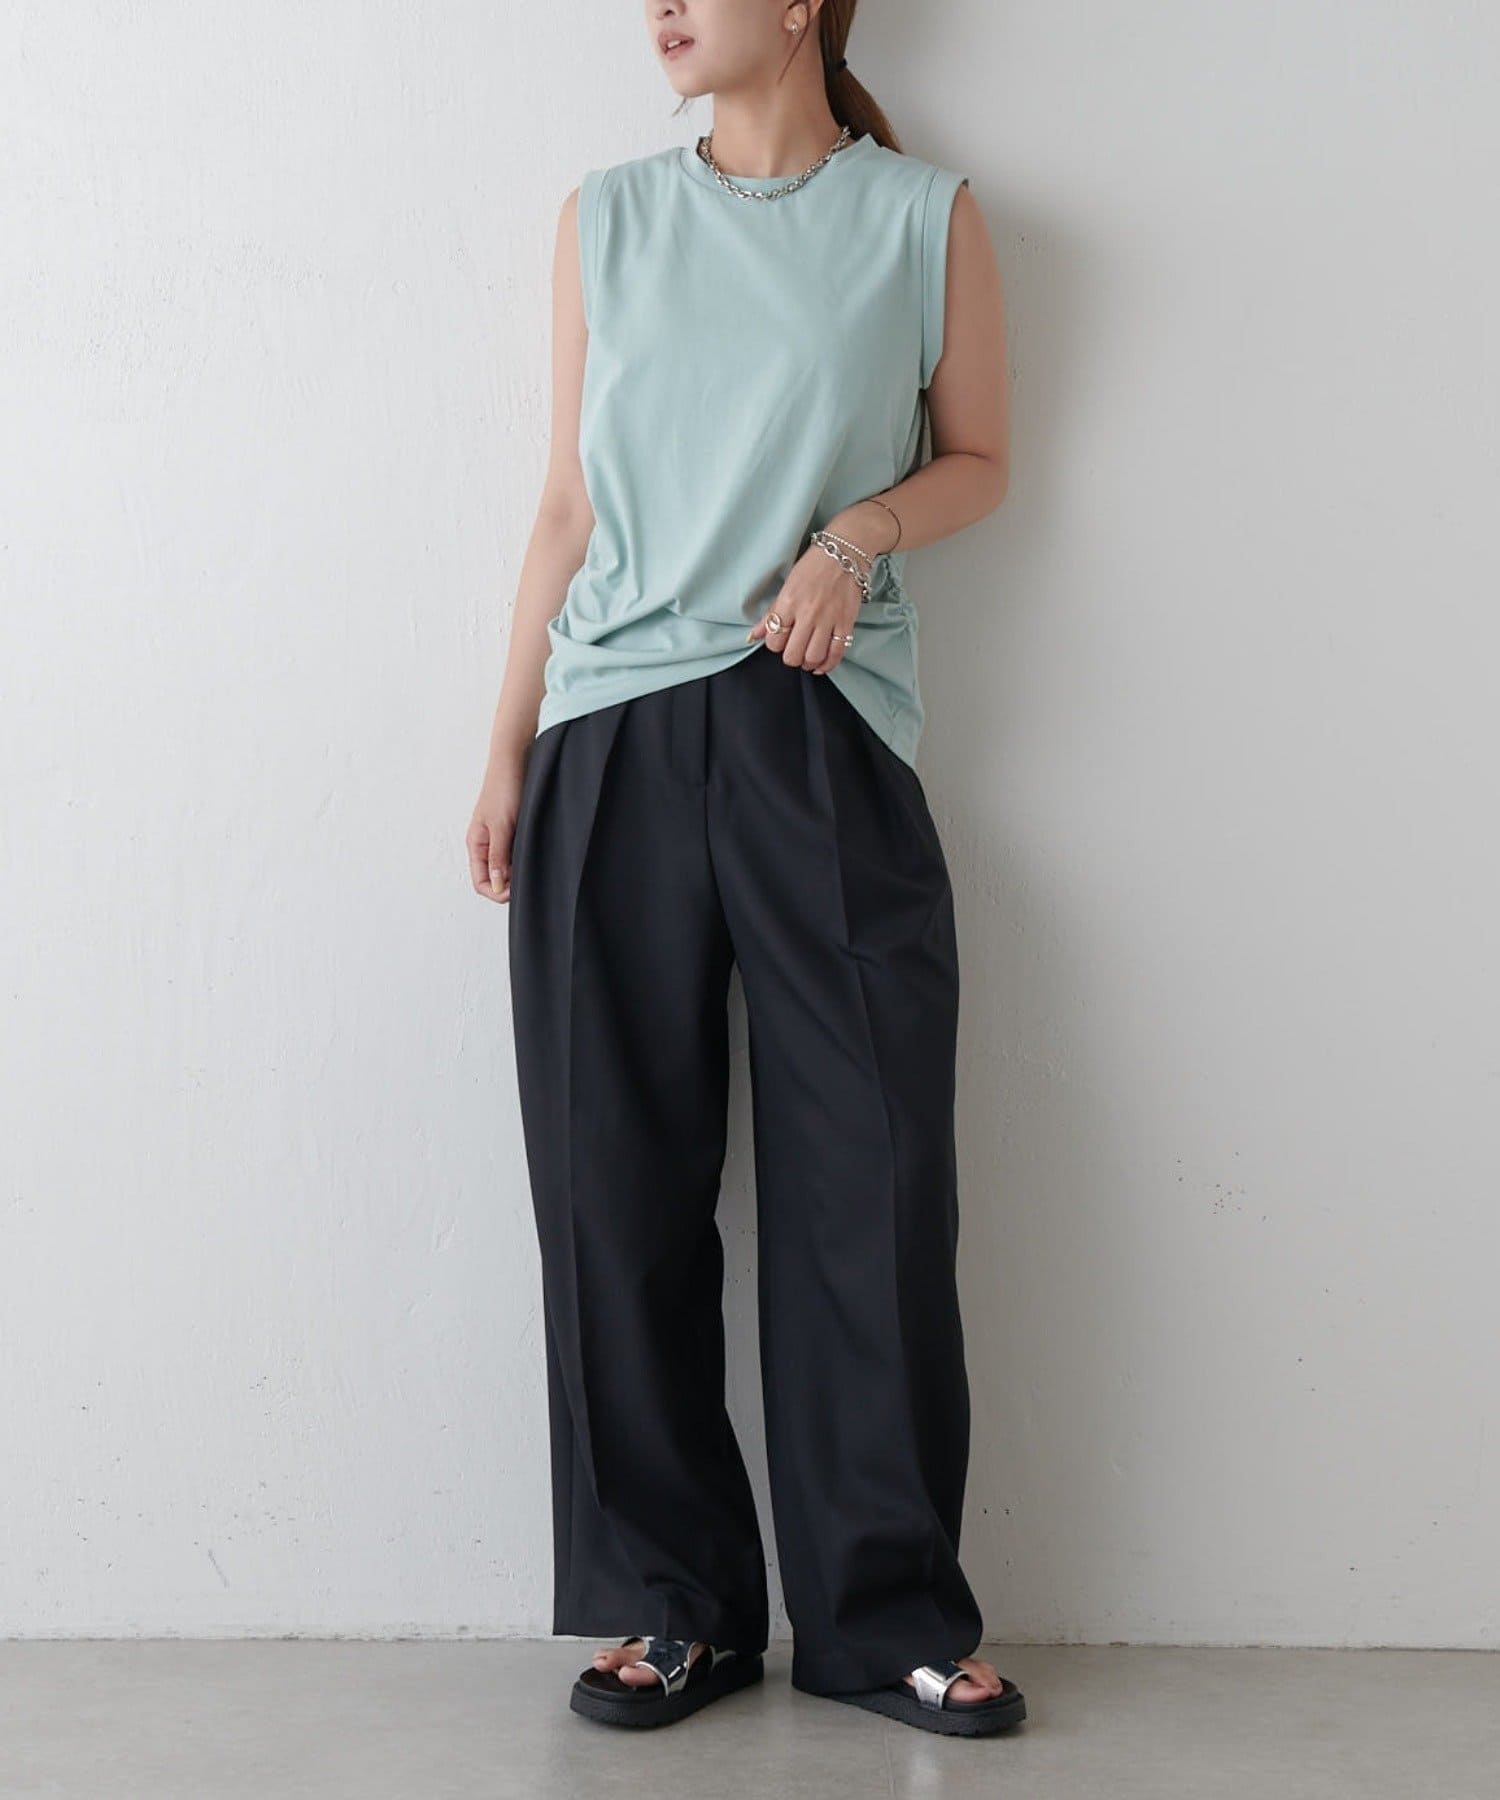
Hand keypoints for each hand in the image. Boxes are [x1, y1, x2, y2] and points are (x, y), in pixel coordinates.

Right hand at [467, 751, 527, 902]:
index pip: (481, 883)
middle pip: (494, 879)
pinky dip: (523, 858)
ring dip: (518, 871)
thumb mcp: (501, 826)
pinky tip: (535, 852)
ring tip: (533, 862)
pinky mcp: (512, 831)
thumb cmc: (504, 789)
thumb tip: (496, 886)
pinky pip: (515, 854)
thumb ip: (498, 857)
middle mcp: (486, 845)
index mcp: (476, 845)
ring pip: (506, 868)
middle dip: (509, 884)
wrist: (515, 761)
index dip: (497, 892)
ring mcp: (499, 839)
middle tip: (529, 876)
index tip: (517, 889)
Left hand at [746, 539, 867, 674]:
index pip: (774, 640)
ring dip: (807, 663)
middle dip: (790, 657)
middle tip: (794, 650)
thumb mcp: (787, 587)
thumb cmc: (812, 567)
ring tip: (807, 658)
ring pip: (813, 657)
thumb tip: (753, 636)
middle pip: (793, 654)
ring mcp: (828, 620)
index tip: (780, 639)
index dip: (775, 644)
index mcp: (789, 603)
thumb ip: (771, 614)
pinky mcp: (846, 623)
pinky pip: (836, 653)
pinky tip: (821, 665)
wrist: (845, 553)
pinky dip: (827, 664)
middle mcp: (807, 614)